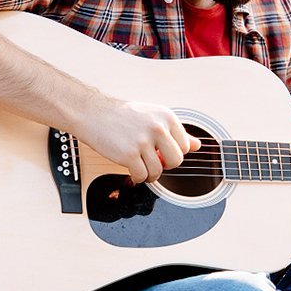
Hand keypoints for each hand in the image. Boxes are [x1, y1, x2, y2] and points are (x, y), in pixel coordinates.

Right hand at [75, 96, 200, 183]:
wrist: (93, 113)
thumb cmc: (121, 115)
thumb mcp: (152, 116)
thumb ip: (175, 131)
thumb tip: (197, 145)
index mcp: (166, 116)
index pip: (185, 146)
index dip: (173, 153)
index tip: (162, 152)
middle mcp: (157, 127)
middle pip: (176, 161)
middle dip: (165, 165)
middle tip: (153, 161)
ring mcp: (143, 141)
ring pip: (158, 171)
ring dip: (149, 174)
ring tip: (140, 166)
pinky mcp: (129, 154)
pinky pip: (142, 176)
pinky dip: (137, 178)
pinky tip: (131, 170)